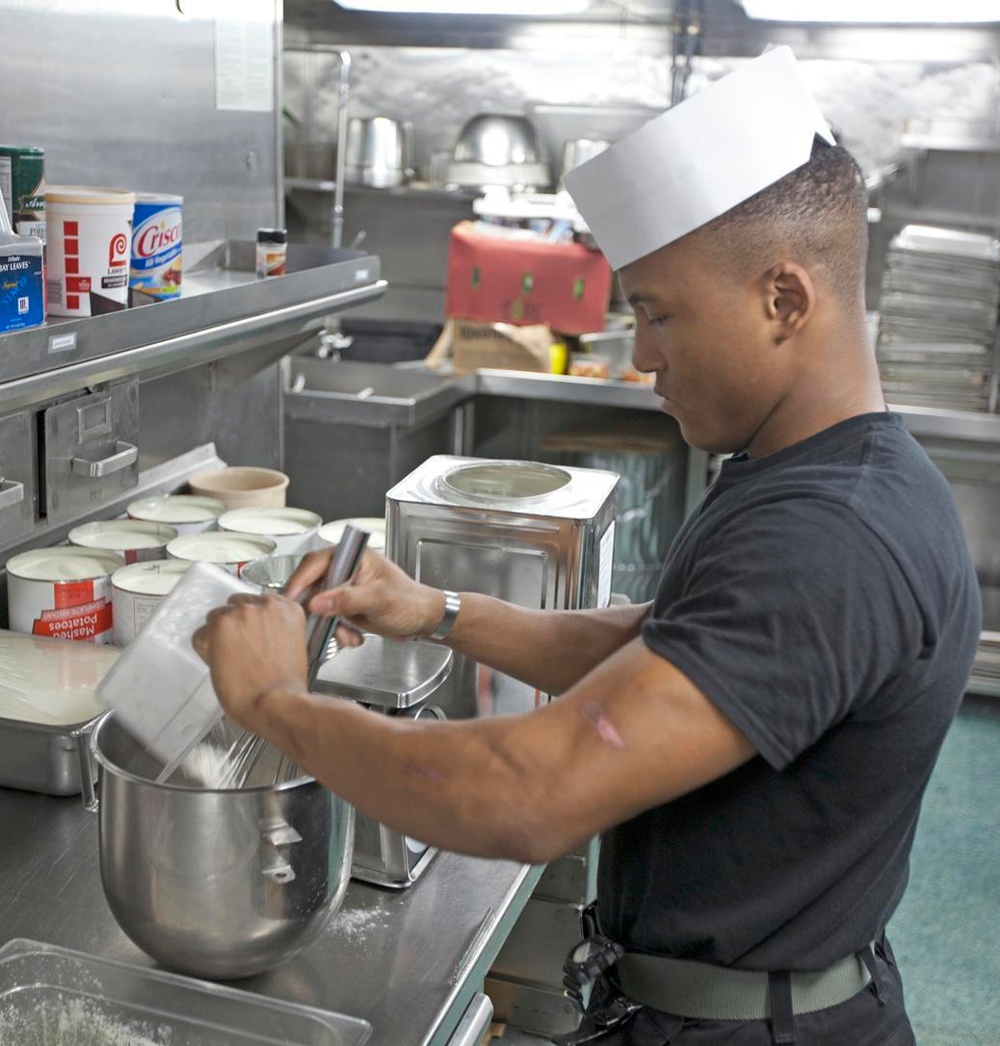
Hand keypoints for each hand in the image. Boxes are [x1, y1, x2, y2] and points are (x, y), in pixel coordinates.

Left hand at [192, 594, 307, 731]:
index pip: (260, 603)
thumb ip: (276, 629)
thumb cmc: (285, 684)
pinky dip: (205, 652)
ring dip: (218, 638)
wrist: (276, 703)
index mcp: (288, 608)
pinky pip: (200, 636)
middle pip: (236, 606)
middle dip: (235, 627)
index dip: (254, 622)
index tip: (252, 636)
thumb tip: (256, 631)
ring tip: (230, 661)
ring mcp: (243, 613)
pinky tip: (220, 666)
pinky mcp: (221, 626)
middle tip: (240, 651)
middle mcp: (266, 604)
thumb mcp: (292, 645)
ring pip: (216, 619)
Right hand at [285, 547, 447, 646]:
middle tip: (316, 625)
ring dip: (328, 624)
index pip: (315, 563)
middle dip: (316, 610)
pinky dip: (336, 631)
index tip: (289, 599)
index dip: (299, 581)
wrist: (423, 620)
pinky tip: (353, 637)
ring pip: (318, 606)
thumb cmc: (410, 602)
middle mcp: (346, 569)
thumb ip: (346, 600)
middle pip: (311, 585)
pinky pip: (328, 618)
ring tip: (347, 635)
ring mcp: (344, 588)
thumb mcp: (378, 600)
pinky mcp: (345, 605)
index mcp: (353, 556)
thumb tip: (316, 601)